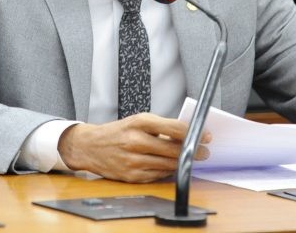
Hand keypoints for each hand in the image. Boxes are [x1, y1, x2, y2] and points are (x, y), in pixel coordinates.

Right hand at [57, 113, 210, 182]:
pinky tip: (170, 167)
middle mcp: (136, 141)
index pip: (174, 128)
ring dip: (182, 163)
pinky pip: (157, 176)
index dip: (193, 133)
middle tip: (203, 152)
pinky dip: (166, 172)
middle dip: (192, 151)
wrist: (90, 146)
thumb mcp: (138, 120)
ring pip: (168, 165)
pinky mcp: (131, 175)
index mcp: (140, 122)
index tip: (205, 136)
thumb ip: (161, 126)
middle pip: (174, 149)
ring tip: (190, 159)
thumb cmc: (117, 131)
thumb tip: (187, 133)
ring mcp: (133, 160)